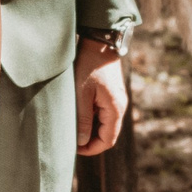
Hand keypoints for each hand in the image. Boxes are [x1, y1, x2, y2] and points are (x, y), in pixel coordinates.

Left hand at [74, 38, 127, 157]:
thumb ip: (83, 119)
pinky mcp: (112, 94)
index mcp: (115, 109)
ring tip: (73, 126)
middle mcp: (120, 107)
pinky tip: (79, 113)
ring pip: (105, 124)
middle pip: (108, 134)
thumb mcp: (82, 94)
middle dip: (90, 140)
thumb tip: (82, 141)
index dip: (91, 149)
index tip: (74, 149)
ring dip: (91, 129)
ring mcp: (117, 100)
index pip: (107, 140)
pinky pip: (104, 113)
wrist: (100, 42)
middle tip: (71, 139)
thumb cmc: (89, 66)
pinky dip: (93, 118)